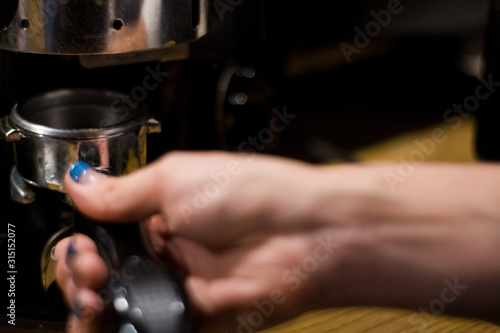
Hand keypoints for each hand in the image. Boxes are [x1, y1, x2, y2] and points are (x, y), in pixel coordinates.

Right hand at [54, 151, 336, 331]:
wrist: (304, 233)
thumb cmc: (254, 194)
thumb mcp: (176, 177)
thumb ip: (122, 191)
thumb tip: (80, 183)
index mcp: (160, 212)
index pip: (102, 234)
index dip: (80, 244)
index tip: (77, 246)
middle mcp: (166, 249)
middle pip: (103, 274)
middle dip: (81, 274)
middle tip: (88, 268)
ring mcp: (179, 284)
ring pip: (119, 305)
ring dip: (93, 304)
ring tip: (94, 293)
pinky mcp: (194, 316)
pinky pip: (150, 326)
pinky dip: (126, 325)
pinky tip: (112, 316)